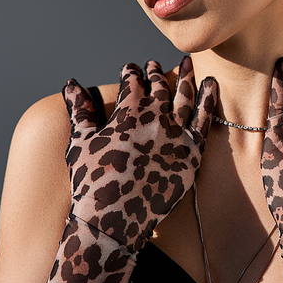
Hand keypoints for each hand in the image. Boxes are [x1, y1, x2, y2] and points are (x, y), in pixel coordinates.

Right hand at [63, 56, 216, 251]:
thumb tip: (71, 84)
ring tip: (187, 63)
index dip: (130, 72)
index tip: (130, 68)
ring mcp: (176, 134)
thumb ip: (80, 110)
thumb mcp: (81, 141)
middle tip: (153, 64)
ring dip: (185, 77)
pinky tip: (211, 84)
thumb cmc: (92, 182)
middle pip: (158, 85)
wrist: (114, 219)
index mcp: (127, 111)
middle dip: (154, 72)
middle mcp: (155, 117)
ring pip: (184, 96)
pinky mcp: (193, 152)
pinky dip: (209, 99)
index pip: (132, 80)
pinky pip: (205, 120)